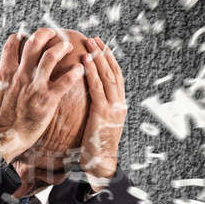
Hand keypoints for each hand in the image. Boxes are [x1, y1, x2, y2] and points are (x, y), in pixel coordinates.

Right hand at [0, 28, 83, 162]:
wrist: (0, 141)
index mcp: (5, 74)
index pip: (12, 45)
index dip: (20, 37)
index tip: (26, 36)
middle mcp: (20, 76)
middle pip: (34, 43)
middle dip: (45, 34)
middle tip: (53, 33)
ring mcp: (34, 86)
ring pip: (50, 56)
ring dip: (61, 47)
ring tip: (68, 46)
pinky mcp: (47, 100)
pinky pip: (65, 81)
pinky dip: (74, 72)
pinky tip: (80, 69)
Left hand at [80, 37, 126, 191]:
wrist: (101, 165)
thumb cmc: (95, 147)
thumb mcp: (99, 124)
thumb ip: (98, 110)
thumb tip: (90, 99)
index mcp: (119, 105)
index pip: (115, 77)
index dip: (109, 60)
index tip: (101, 47)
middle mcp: (119, 103)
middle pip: (113, 72)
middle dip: (104, 54)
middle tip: (94, 39)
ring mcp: (113, 107)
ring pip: (107, 76)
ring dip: (98, 58)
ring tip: (89, 44)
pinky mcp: (103, 113)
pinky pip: (97, 88)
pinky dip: (92, 72)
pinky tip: (85, 61)